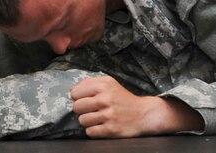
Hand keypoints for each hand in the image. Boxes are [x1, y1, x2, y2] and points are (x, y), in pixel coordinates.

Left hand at [70, 76, 202, 137]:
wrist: (143, 114)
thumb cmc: (123, 98)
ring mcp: (108, 115)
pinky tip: (101, 126)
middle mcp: (105, 99)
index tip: (85, 99)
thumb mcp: (110, 83)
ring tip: (97, 118)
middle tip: (90, 110)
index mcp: (104, 85)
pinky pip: (90, 132)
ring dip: (87, 121)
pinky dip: (93, 131)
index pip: (75, 92)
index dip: (78, 97)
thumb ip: (91, 83)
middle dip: (81, 110)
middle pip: (76, 107)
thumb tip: (72, 91)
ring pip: (82, 120)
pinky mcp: (110, 129)